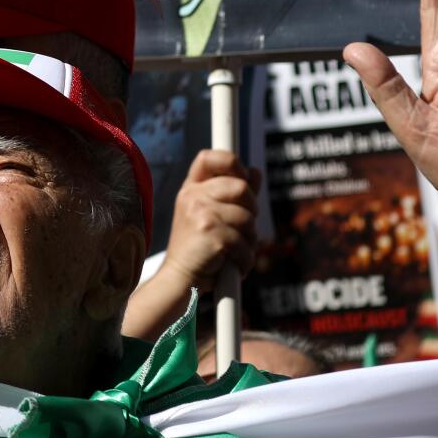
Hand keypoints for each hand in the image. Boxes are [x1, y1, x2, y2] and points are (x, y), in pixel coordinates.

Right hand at [155, 148, 261, 296]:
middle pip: (241, 188)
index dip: (233, 163)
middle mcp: (192, 197)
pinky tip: (234, 265)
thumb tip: (256, 172)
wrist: (181, 279)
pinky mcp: (211, 234)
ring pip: (248, 218)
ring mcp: (200, 214)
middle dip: (251, 211)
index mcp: (191, 189)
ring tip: (235, 251)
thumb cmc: (198, 248)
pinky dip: (246, 259)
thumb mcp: (211, 215)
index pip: (209, 157)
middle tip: (242, 229)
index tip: (243, 180)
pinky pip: (245, 242)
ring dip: (250, 240)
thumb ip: (234, 193)